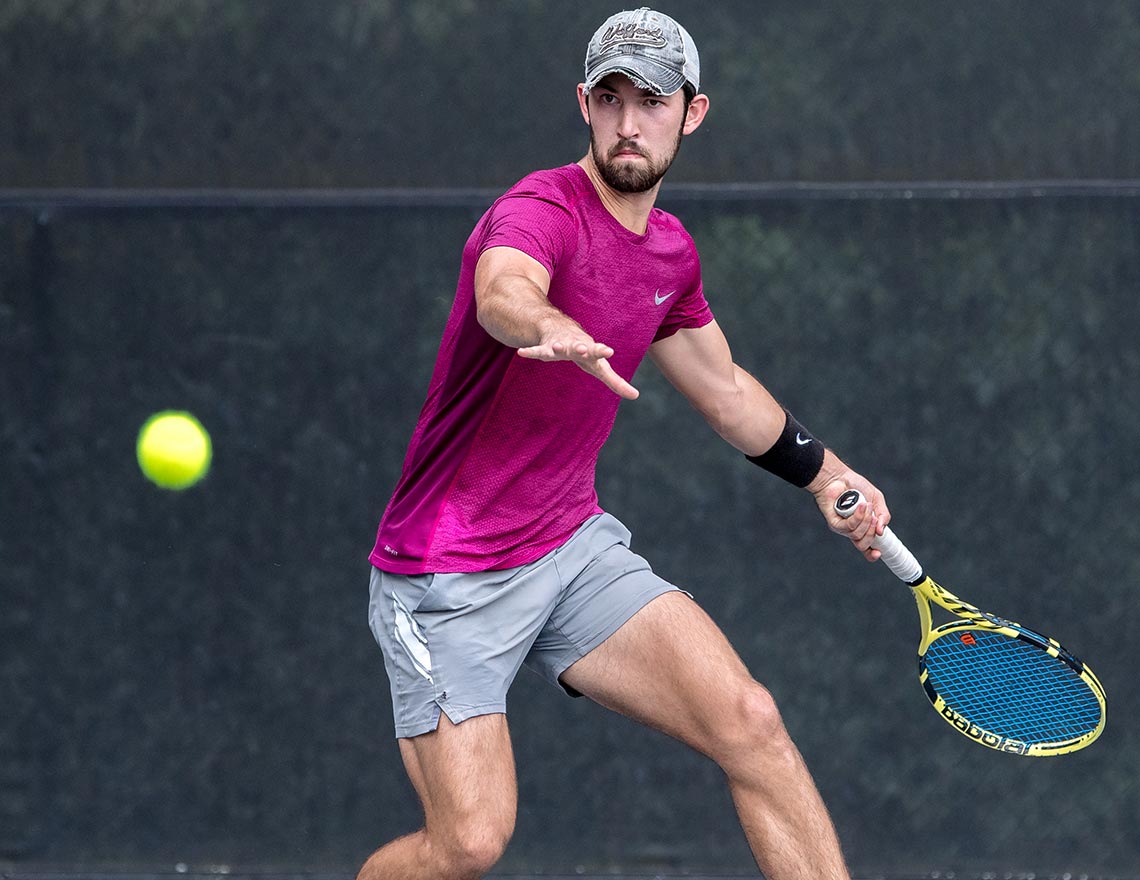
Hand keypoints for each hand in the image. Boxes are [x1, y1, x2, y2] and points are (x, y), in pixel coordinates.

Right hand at [518, 332, 639, 399]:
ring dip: (556, 348)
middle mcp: (575, 345)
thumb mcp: (600, 367)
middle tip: (584, 349)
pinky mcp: (545, 347)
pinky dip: (531, 351)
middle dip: (581, 348)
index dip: (602, 351)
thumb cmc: (585, 352)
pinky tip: (521, 352)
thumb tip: (636, 396)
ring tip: (555, 348)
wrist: (561, 329)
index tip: (609, 350)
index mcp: (590, 350)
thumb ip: (616, 382)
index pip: (597, 351)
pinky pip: (537, 350)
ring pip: (557, 347)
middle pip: (578, 347)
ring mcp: (560, 345)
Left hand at [811, 472, 889, 561]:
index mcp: (862, 528)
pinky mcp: (833, 523)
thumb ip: (884, 515)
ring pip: (857, 535)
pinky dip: (857, 516)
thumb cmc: (856, 487)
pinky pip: (848, 527)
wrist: (839, 477)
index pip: (867, 547)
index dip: (872, 554)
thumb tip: (882, 531)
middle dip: (872, 533)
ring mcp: (842, 528)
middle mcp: (851, 530)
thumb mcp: (876, 500)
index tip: (879, 553)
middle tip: (874, 518)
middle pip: (863, 545)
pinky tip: (859, 505)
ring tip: (865, 505)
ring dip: (865, 520)